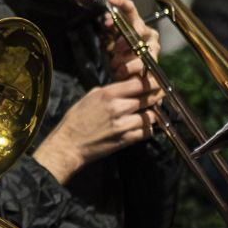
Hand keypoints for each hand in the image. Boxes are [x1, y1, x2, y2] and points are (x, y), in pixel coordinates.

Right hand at [33, 78, 162, 180]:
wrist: (69, 145)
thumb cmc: (75, 120)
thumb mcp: (89, 97)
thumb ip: (107, 91)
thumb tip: (122, 88)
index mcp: (108, 94)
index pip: (139, 83)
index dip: (152, 82)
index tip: (157, 82)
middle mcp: (118, 107)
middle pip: (148, 98)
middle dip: (156, 96)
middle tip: (159, 96)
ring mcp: (123, 125)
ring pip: (150, 116)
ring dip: (152, 114)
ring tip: (150, 112)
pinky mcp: (125, 139)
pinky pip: (146, 132)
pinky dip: (148, 128)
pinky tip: (145, 126)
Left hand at [102, 0, 159, 83]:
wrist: (133, 74)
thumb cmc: (123, 53)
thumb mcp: (114, 39)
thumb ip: (111, 27)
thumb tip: (107, 19)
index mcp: (138, 24)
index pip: (130, 9)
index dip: (121, 2)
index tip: (110, 0)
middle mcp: (149, 33)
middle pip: (137, 29)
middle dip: (123, 41)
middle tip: (116, 49)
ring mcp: (154, 48)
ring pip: (137, 49)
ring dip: (122, 58)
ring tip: (115, 64)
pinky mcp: (154, 63)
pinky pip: (138, 66)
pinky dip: (125, 70)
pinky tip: (120, 72)